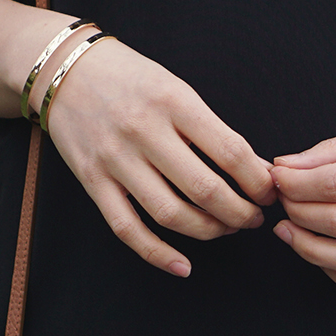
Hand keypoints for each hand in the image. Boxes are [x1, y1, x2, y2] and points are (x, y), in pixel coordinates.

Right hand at [38, 35, 275, 277]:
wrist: (65, 69)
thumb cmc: (131, 77)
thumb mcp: (177, 88)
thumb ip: (212, 128)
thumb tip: (256, 170)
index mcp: (174, 101)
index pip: (231, 152)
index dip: (259, 181)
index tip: (269, 192)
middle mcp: (144, 131)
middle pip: (204, 189)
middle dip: (240, 213)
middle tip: (253, 217)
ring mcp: (115, 159)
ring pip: (170, 214)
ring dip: (208, 231)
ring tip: (226, 229)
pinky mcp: (92, 180)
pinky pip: (127, 228)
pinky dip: (157, 253)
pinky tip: (183, 265)